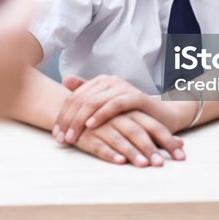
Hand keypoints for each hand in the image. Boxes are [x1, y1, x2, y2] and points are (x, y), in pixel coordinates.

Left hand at [54, 74, 194, 142]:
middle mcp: (109, 81)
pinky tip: (90, 125)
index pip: (74, 98)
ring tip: (71, 137)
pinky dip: (101, 115)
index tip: (55, 135)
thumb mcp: (107, 109)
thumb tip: (65, 80)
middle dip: (68, 121)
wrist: (163, 117)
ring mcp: (122, 87)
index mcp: (100, 83)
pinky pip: (114, 104)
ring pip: (94, 102)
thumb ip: (88, 95)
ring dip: (80, 121)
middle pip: (80, 100)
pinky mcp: (135, 96)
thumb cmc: (132, 115)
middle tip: (61, 139)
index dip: (63, 116)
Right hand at [74, 111, 185, 165]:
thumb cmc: (114, 120)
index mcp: (132, 112)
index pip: (154, 126)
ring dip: (132, 152)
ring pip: (120, 139)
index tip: (181, 156)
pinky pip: (99, 145)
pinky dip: (110, 153)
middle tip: (161, 164)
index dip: (168, 140)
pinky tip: (120, 161)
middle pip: (138, 132)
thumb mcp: (135, 122)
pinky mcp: (88, 136)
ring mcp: (103, 126)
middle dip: (150, 149)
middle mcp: (119, 118)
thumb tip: (182, 142)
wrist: (75, 110)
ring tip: (144, 164)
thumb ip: (157, 132)